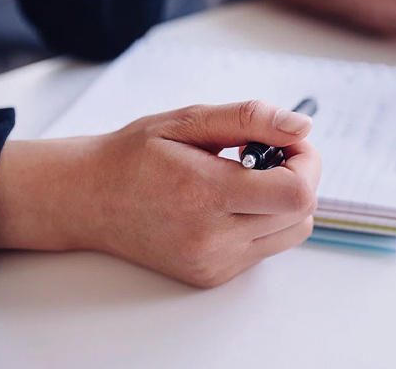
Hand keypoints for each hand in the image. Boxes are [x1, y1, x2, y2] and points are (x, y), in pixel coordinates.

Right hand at [0, 101, 319, 287]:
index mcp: (205, 194)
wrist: (88, 199)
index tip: (288, 142)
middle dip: (299, 176)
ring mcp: (213, 262)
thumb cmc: (136, 155)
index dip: (307, 161)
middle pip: (301, 213)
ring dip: (286, 202)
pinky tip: (233, 203)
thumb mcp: (189, 121)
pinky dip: (265, 222)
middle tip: (269, 155)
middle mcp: (211, 238)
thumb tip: (301, 127)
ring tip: (250, 179)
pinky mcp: (212, 276)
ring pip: (292, 233)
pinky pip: (267, 248)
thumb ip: (249, 119)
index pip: (295, 192)